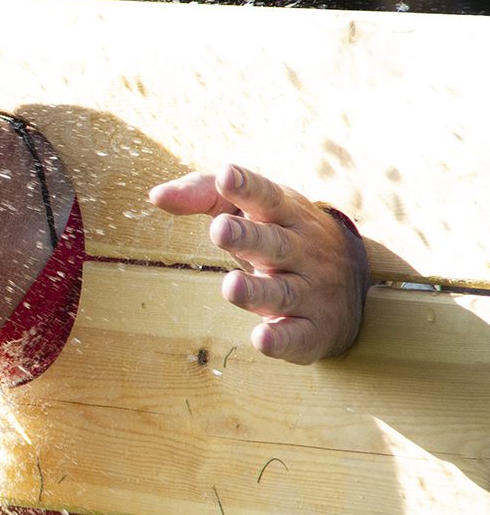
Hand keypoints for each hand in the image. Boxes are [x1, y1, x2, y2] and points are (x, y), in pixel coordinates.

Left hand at [148, 164, 369, 363]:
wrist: (358, 280)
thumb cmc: (280, 233)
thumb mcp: (250, 207)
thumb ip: (203, 194)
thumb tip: (155, 195)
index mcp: (285, 214)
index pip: (267, 196)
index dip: (247, 186)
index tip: (226, 175)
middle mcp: (301, 250)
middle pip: (274, 243)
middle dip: (248, 237)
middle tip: (219, 229)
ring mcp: (310, 291)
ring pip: (281, 291)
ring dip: (256, 291)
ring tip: (230, 286)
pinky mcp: (312, 330)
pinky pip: (296, 335)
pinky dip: (280, 339)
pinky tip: (261, 338)